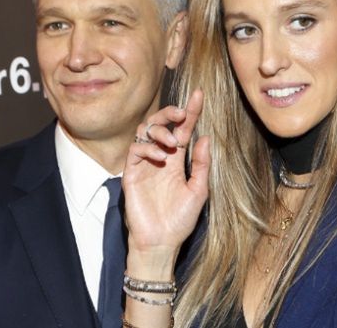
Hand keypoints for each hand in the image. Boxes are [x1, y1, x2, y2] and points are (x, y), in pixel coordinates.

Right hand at [122, 89, 209, 257]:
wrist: (161, 242)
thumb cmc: (180, 219)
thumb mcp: (198, 190)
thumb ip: (202, 165)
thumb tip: (205, 137)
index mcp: (176, 160)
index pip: (183, 129)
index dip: (191, 111)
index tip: (199, 94)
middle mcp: (159, 157)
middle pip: (160, 124)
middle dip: (169, 113)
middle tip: (181, 113)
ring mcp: (144, 164)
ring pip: (144, 132)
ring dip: (159, 130)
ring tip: (173, 141)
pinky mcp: (131, 174)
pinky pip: (135, 150)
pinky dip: (148, 148)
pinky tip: (161, 156)